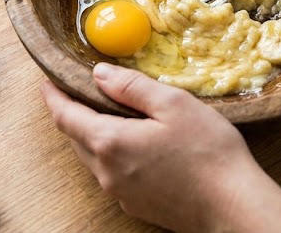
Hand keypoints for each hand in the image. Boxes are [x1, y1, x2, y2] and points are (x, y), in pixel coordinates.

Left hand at [40, 63, 280, 232]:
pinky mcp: (137, 205)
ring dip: (94, 134)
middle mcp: (106, 172)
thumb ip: (131, 86)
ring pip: (94, 157)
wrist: (233, 207)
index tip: (48, 80)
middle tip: (80, 89)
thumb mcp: (173, 104)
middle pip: (76, 137)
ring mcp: (120, 193)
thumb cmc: (208, 152)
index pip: (65, 116)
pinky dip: (113, 153)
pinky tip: (137, 143)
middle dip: (73, 112)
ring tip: (110, 112)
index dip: (53, 96)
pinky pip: (113, 173)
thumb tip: (99, 74)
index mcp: (109, 142)